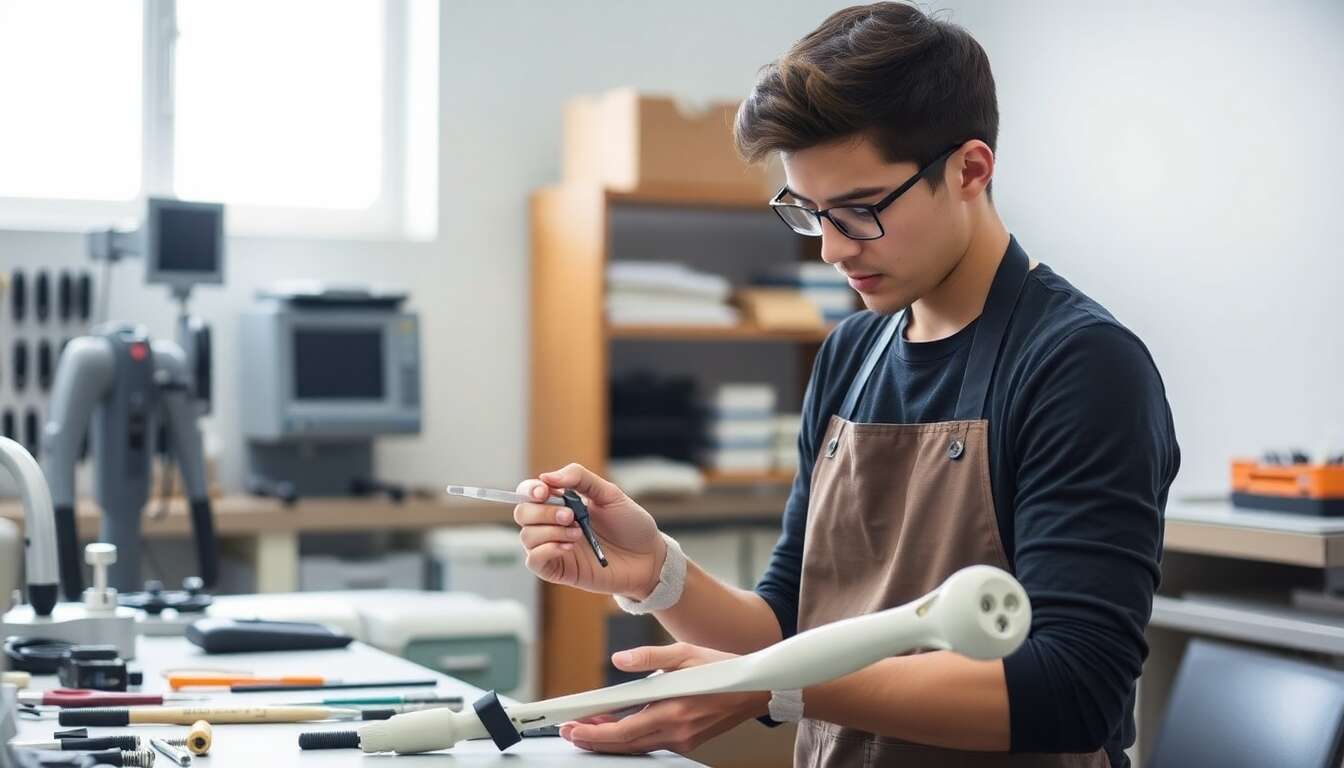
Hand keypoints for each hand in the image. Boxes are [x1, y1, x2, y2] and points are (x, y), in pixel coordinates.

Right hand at [514, 463, 665, 599]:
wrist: (648, 557)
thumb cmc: (630, 525)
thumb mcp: (609, 494)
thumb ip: (580, 479)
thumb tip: (546, 476)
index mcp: (561, 503)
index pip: (529, 493)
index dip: (530, 490)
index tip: (545, 491)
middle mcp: (552, 525)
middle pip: (522, 514)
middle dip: (543, 512)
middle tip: (571, 516)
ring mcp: (554, 548)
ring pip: (526, 537)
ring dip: (550, 531)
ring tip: (578, 533)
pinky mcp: (558, 570)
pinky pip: (533, 561)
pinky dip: (546, 550)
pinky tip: (569, 547)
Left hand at [559, 642, 768, 755]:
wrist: (757, 690)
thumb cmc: (723, 668)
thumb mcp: (685, 653)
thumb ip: (649, 657)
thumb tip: (619, 660)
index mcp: (674, 710)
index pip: (624, 730)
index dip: (595, 732)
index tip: (573, 727)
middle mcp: (677, 731)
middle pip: (625, 744)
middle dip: (593, 740)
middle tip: (570, 732)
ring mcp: (683, 740)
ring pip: (637, 748)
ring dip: (610, 741)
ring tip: (587, 730)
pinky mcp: (688, 742)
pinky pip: (651, 745)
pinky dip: (630, 739)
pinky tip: (618, 729)